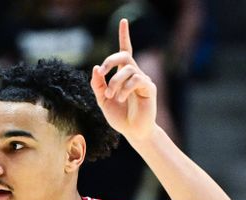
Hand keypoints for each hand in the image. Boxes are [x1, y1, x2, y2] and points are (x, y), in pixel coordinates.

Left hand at [91, 18, 156, 141]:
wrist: (133, 132)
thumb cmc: (120, 117)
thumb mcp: (103, 101)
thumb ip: (98, 85)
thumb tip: (96, 68)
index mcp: (123, 75)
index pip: (125, 51)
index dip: (124, 35)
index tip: (124, 21)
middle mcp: (134, 74)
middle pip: (124, 55)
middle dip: (111, 60)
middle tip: (102, 72)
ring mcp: (143, 80)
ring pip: (128, 69)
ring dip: (115, 82)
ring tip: (111, 96)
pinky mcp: (149, 88)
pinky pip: (136, 80)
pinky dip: (124, 88)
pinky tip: (120, 98)